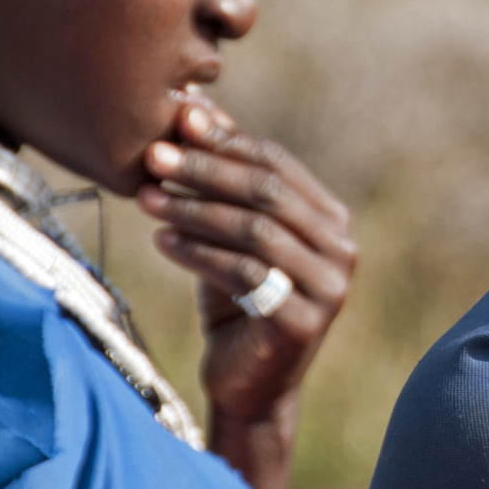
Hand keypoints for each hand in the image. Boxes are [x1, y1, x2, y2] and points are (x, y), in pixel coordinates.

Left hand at [136, 99, 354, 488]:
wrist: (248, 385)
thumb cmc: (237, 302)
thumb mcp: (230, 234)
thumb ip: (222, 178)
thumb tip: (191, 103)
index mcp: (331, 219)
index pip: (277, 165)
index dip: (226, 141)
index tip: (175, 122)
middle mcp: (341, 248)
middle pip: (267, 193)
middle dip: (206, 170)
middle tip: (154, 157)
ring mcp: (329, 287)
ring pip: (255, 231)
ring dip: (195, 209)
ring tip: (147, 198)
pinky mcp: (303, 321)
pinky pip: (245, 274)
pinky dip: (199, 254)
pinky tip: (162, 241)